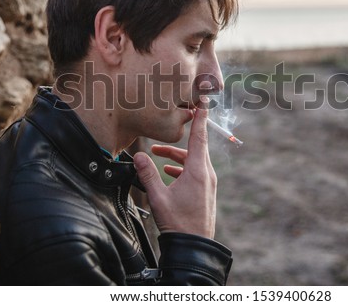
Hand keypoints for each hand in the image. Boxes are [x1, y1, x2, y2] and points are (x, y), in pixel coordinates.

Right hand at [133, 102, 216, 238]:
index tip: (205, 100)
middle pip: (195, 147)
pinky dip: (182, 167)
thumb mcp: (158, 198)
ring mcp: (208, 183)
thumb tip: (139, 155)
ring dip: (177, 156)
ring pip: (193, 160)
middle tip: (172, 123)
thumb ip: (148, 174)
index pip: (200, 137)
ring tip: (157, 156)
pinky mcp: (206, 191)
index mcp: (198, 171)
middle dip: (180, 137)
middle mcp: (206, 174)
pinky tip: (169, 173)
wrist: (194, 247)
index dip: (201, 117)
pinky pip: (195, 171)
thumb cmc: (177, 223)